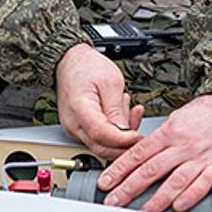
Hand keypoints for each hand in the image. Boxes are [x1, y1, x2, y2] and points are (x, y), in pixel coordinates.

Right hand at [56, 42, 144, 160]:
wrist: (70, 62)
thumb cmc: (87, 68)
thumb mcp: (111, 81)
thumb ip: (117, 108)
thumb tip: (124, 131)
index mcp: (79, 109)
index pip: (102, 135)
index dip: (123, 140)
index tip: (139, 137)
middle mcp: (74, 125)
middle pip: (102, 148)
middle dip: (125, 144)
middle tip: (142, 132)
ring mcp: (75, 130)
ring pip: (103, 146)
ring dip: (121, 136)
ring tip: (127, 109)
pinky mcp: (80, 130)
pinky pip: (100, 139)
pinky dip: (115, 132)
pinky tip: (121, 116)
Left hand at [98, 94, 211, 211]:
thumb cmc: (202, 117)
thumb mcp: (174, 121)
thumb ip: (157, 142)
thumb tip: (135, 160)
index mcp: (168, 133)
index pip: (138, 153)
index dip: (119, 170)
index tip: (105, 183)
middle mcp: (182, 145)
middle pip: (151, 169)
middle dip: (129, 188)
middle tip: (114, 202)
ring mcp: (200, 156)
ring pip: (175, 179)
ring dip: (157, 198)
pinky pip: (204, 182)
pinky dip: (190, 195)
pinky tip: (179, 206)